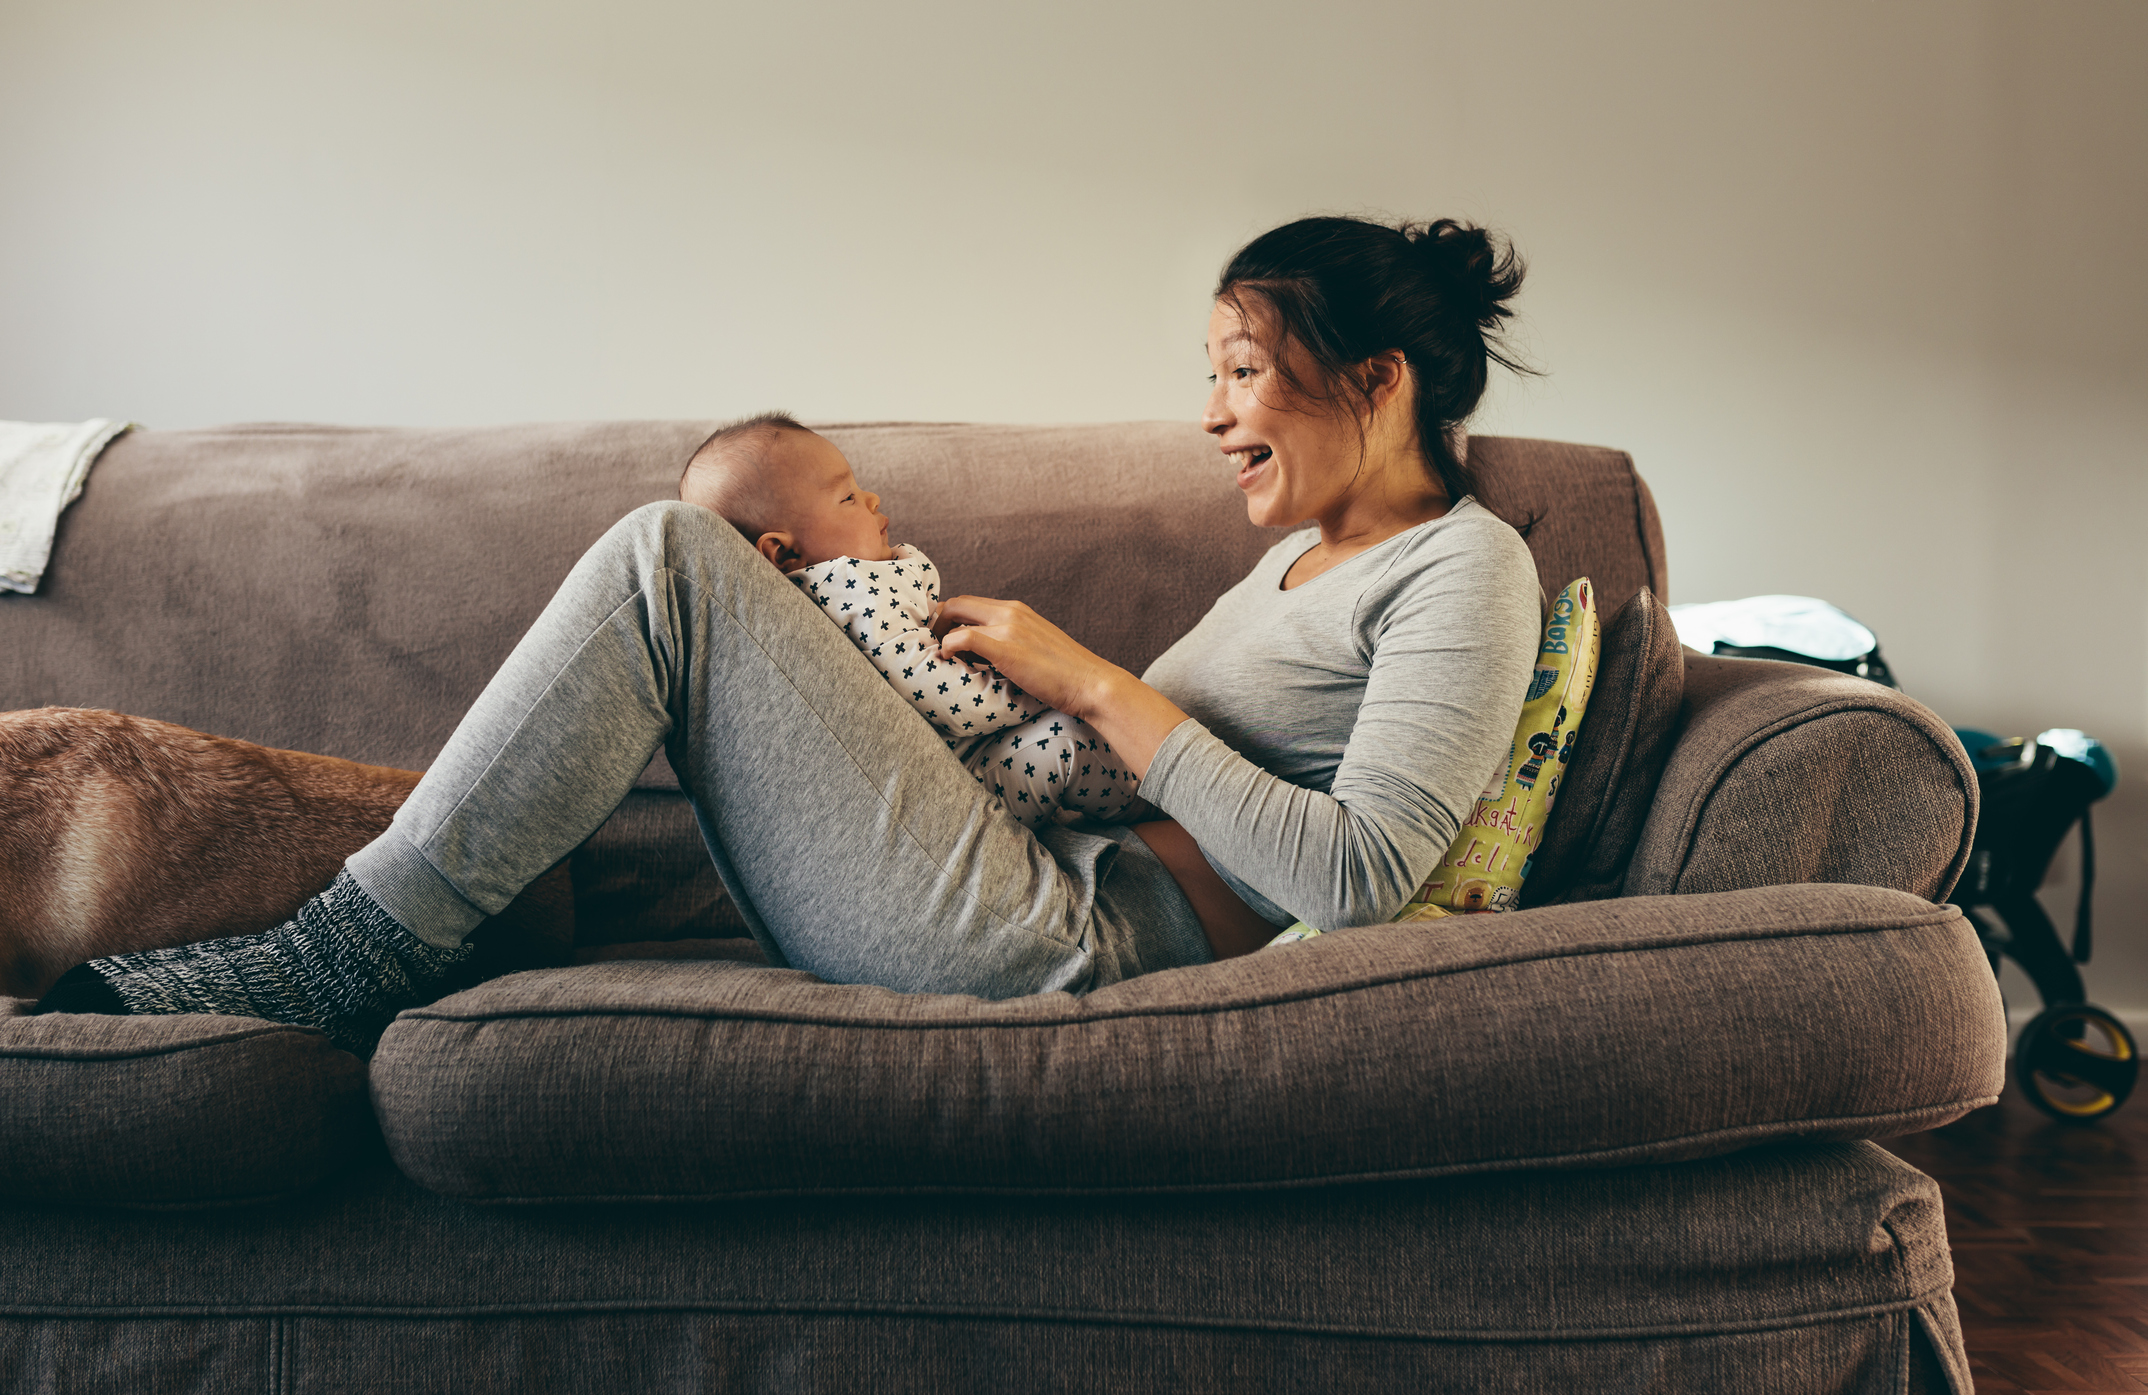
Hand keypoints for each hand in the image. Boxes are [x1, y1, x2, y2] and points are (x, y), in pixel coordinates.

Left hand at [933, 595, 1191, 778]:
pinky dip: (948, 648)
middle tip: (933, 648)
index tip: (943, 639)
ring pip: (955, 613)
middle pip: (957, 602)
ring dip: (939, 635)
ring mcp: (1007, 626)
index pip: (971, 603)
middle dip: (938, 623)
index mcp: (1018, 610)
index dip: (951, 619)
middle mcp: (1011, 611)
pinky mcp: (1005, 646)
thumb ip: (1015, 645)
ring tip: (938, 658)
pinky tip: (948, 663)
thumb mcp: (1038, 649)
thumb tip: (992, 661)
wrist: (1092, 683)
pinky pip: (961, 638)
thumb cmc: (1068, 676)